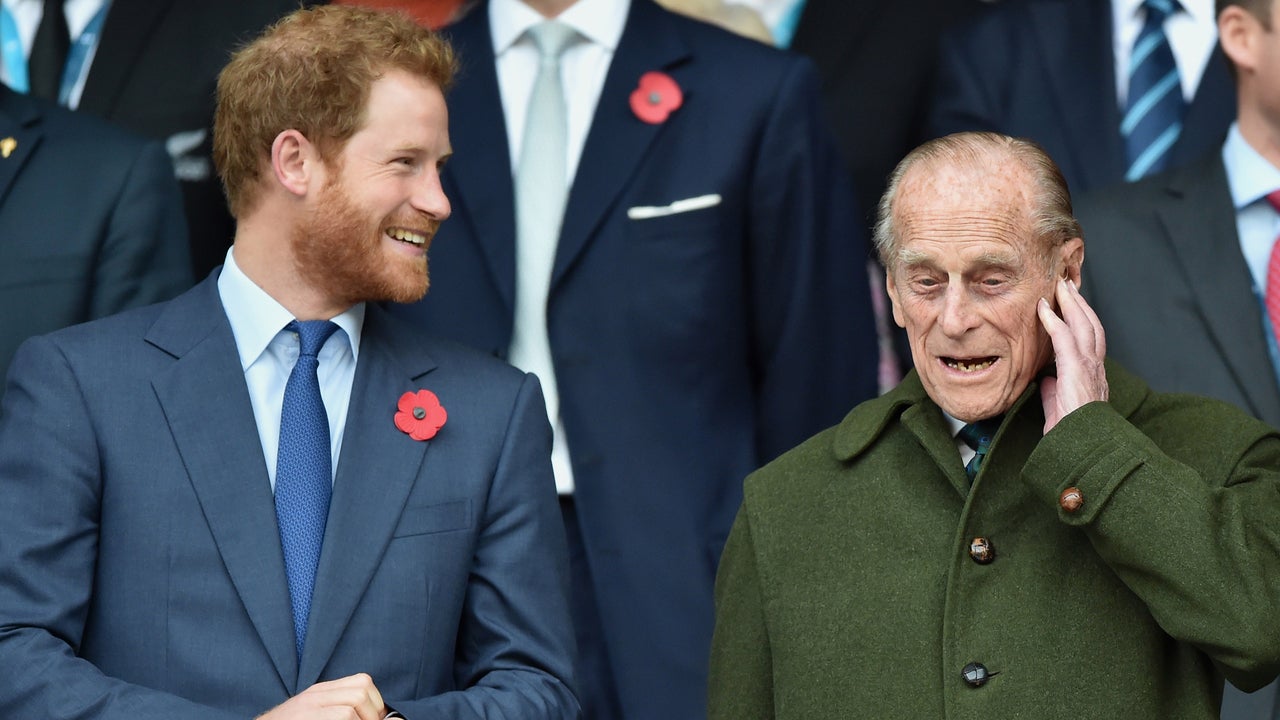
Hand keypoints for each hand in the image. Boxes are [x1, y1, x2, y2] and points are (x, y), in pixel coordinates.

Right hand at [256, 673, 387, 719]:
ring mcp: (308, 708)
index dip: (376, 703)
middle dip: (373, 713)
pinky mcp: (305, 718)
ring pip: (351, 707)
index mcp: (320, 692)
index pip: (362, 682)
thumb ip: (342, 711)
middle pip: (361, 689)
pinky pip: (341, 716)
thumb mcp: (317, 715)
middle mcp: (314, 695)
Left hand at [1037, 278, 1107, 433]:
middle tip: (1068, 285)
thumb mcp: (1059, 408)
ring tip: (1060, 286)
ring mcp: (1089, 367)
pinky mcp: (1076, 370)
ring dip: (1071, 303)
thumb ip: (1053, 392)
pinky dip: (1054, 320)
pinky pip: (1064, 338)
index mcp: (1092, 376)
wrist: (1083, 447)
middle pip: (1091, 326)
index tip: (1072, 305)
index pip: (1090, 341)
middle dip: (1080, 303)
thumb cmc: (1072, 433)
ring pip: (1083, 325)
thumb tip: (1045, 381)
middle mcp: (1095, 368)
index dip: (1082, 321)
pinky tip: (1044, 307)